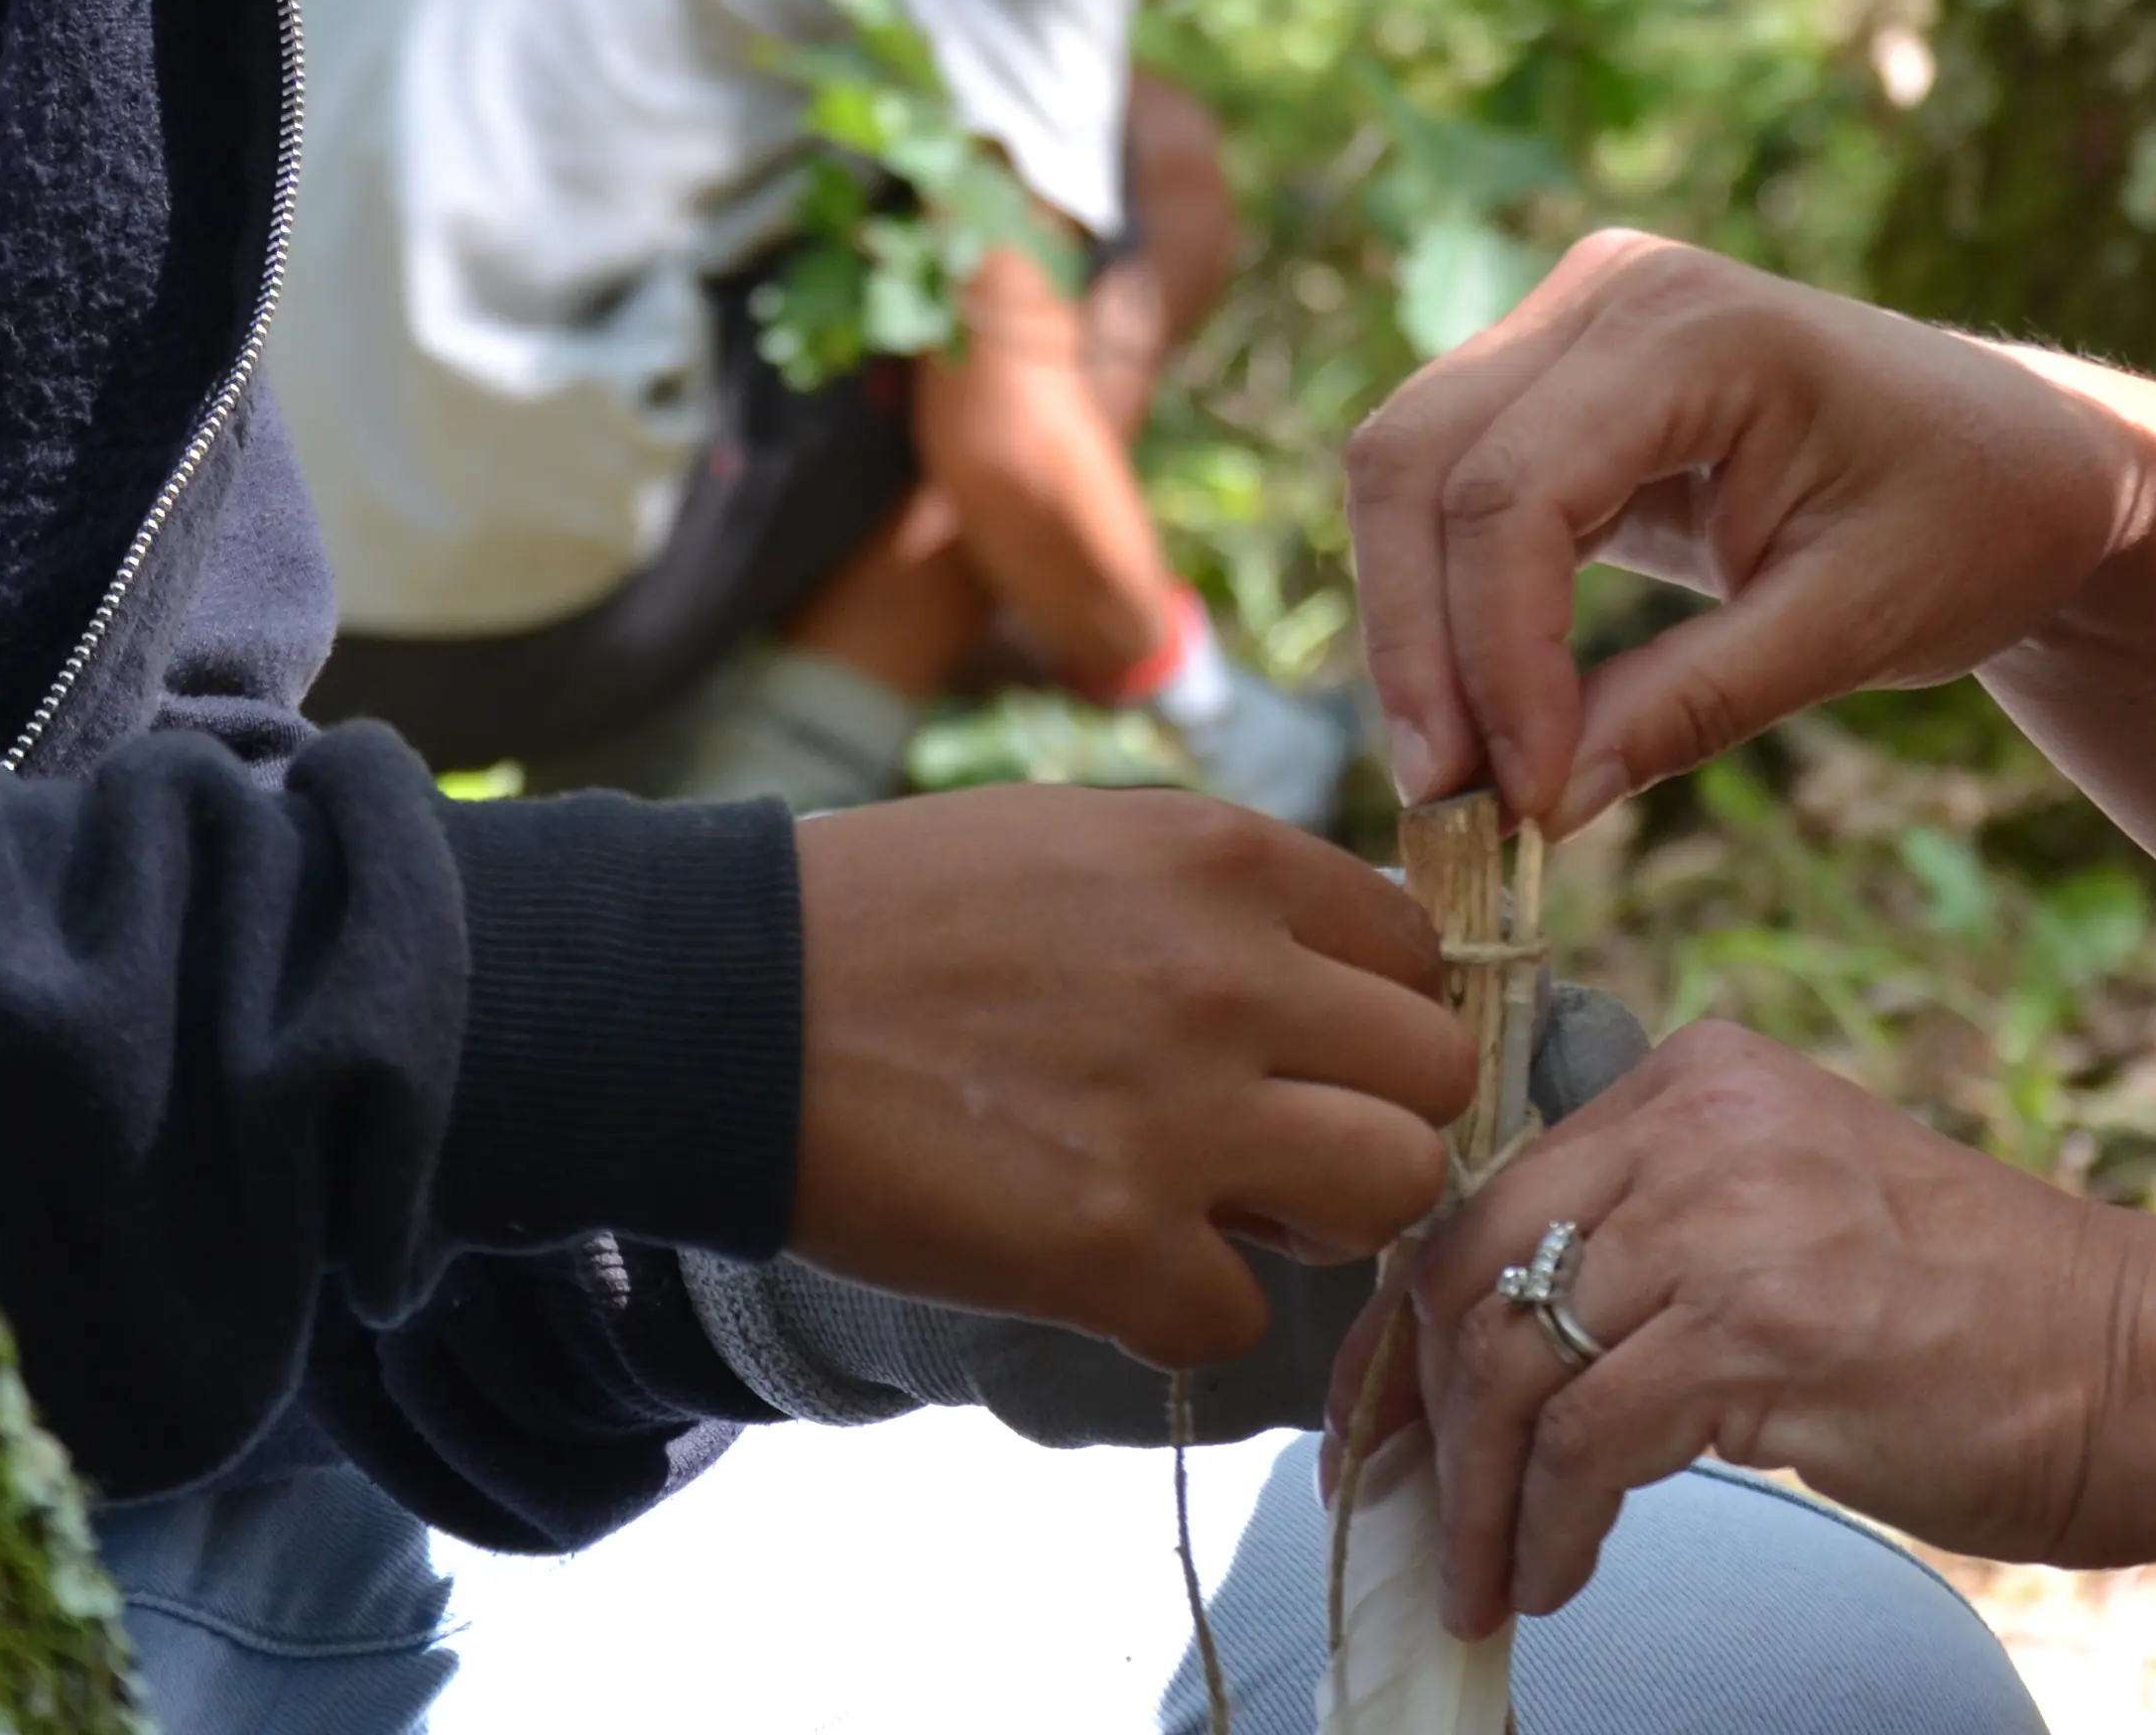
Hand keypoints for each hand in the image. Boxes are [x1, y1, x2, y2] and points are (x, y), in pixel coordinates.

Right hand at [782, 785, 1476, 1365]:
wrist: (718, 1006)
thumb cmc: (884, 915)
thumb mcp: (1082, 840)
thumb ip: (1216, 898)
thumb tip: (1324, 966)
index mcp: (1225, 860)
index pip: (1417, 947)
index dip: (1377, 1012)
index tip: (1319, 1050)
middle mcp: (1233, 975)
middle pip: (1437, 1072)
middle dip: (1376, 1115)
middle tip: (1284, 1141)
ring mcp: (1184, 1116)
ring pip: (1394, 1189)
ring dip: (1322, 1219)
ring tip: (1222, 1210)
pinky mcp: (1115, 1248)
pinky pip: (1241, 1314)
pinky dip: (1181, 1309)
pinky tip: (1107, 1268)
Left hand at [1337, 1022, 2155, 1629]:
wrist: (2134, 1364)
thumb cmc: (1967, 1319)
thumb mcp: (1784, 1217)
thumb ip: (1648, 1235)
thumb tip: (1483, 1347)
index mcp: (1698, 1072)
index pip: (1486, 1188)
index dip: (1404, 1323)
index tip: (1373, 1423)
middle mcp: (1701, 1116)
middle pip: (1468, 1264)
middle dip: (1413, 1413)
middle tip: (1404, 1519)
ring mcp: (1732, 1215)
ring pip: (1511, 1361)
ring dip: (1478, 1498)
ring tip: (1486, 1577)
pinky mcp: (1762, 1327)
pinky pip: (1584, 1441)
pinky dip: (1548, 1527)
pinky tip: (1557, 1576)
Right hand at [1347, 233, 2155, 827]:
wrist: (2026, 460)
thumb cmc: (1974, 524)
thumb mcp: (1857, 627)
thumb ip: (1694, 705)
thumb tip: (1543, 807)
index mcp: (1697, 327)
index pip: (1516, 493)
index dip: (1497, 658)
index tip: (1525, 800)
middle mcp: (1608, 291)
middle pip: (1418, 464)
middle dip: (1419, 645)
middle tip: (1449, 806)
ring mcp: (1573, 320)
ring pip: (1406, 471)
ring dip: (1414, 630)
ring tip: (1459, 780)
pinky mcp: (1557, 377)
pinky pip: (1449, 484)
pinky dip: (1447, 601)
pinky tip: (1483, 717)